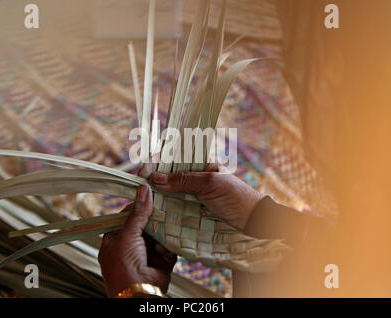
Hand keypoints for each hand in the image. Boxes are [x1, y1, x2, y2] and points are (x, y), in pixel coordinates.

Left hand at [98, 185, 176, 296]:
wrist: (139, 293)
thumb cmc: (123, 266)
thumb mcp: (127, 234)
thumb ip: (137, 213)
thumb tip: (143, 190)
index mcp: (115, 239)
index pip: (128, 216)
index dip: (139, 206)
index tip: (150, 195)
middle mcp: (131, 246)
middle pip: (146, 224)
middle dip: (155, 217)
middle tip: (164, 205)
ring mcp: (146, 253)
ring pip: (159, 234)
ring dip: (163, 230)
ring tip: (167, 222)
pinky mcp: (161, 261)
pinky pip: (168, 247)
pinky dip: (168, 245)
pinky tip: (164, 245)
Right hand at [140, 163, 262, 230]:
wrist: (252, 220)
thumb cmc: (235, 196)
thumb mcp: (210, 184)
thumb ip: (184, 180)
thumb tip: (156, 178)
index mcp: (201, 163)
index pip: (174, 156)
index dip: (158, 160)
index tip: (144, 169)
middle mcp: (195, 176)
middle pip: (169, 173)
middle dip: (153, 176)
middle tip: (138, 183)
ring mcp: (193, 193)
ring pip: (170, 189)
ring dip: (156, 192)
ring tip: (141, 195)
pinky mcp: (193, 208)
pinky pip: (175, 204)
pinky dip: (164, 205)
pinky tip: (153, 207)